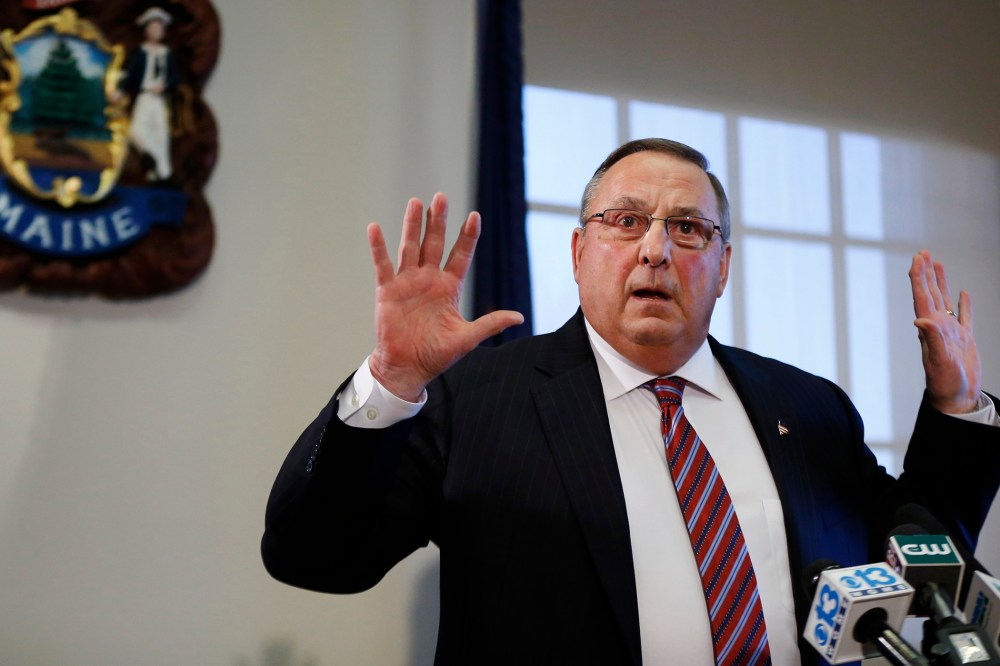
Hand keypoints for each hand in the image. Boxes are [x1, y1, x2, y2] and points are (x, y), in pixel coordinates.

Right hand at [366, 193, 523, 400]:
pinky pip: (383, 265)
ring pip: (411, 247)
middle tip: (441, 197)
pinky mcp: (388, 291)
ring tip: (416, 202)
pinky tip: (375, 228)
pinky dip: (378, 247)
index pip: (460, 255)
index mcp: (449, 288)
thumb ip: (490, 323)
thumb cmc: (437, 354)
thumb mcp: (467, 338)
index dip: (467, 236)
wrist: (408, 368)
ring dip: (412, 225)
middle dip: (438, 221)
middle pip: (435, 244)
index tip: (474, 216)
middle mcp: (428, 280)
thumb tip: (519, 316)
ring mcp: (407, 283)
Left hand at [909, 250, 980, 413]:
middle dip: (926, 273)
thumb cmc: (944, 384)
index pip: (922, 297)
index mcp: (930, 328)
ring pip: (945, 300)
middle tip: (922, 253)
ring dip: (940, 282)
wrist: (956, 399)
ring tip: (937, 264)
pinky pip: (964, 316)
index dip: (919, 277)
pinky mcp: (964, 339)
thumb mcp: (938, 361)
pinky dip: (963, 303)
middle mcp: (938, 326)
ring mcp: (951, 332)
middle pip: (930, 293)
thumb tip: (920, 320)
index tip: (917, 259)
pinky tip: (963, 293)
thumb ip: (932, 340)